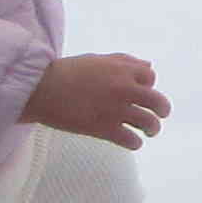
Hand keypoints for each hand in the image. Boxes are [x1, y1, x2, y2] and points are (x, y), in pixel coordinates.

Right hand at [22, 52, 167, 148]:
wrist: (39, 89)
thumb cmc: (64, 72)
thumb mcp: (96, 60)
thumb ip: (124, 61)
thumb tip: (148, 67)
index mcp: (122, 69)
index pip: (150, 78)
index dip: (147, 85)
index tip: (140, 92)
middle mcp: (124, 89)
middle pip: (158, 102)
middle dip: (162, 110)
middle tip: (160, 115)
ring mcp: (116, 110)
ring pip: (149, 123)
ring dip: (152, 129)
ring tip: (149, 132)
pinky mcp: (104, 128)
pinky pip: (131, 140)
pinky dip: (135, 143)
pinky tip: (131, 142)